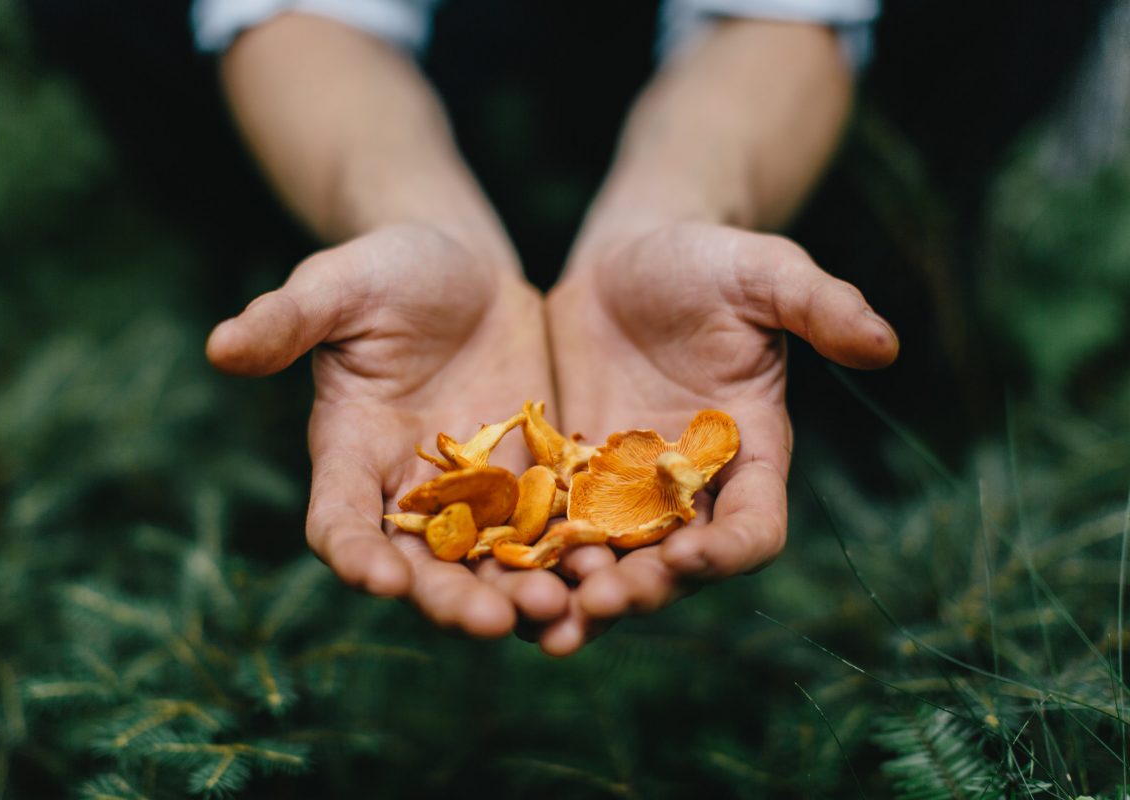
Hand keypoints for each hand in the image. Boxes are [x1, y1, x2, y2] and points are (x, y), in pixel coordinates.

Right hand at [207, 224, 571, 637]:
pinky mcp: (530, 482)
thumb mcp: (337, 286)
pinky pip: (548, 532)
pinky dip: (570, 559)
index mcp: (349, 453)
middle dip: (449, 598)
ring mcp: (472, 494)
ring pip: (490, 565)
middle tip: (486, 621)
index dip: (353, 553)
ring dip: (518, 595)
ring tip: (558, 611)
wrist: (463, 270)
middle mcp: (406, 491)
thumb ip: (287, 319)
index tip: (377, 578)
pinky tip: (602, 576)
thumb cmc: (386, 270)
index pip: (339, 520)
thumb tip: (217, 346)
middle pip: (421, 565)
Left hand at [541, 221, 898, 652]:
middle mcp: (691, 490)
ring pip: (609, 564)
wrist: (630, 258)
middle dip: (643, 589)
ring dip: (579, 596)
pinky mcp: (570, 478)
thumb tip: (888, 344)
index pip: (755, 527)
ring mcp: (627, 490)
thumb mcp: (764, 272)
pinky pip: (553, 533)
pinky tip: (493, 578)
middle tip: (600, 600)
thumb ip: (819, 306)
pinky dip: (531, 562)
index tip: (692, 557)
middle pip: (675, 566)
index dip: (731, 551)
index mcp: (749, 455)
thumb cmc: (707, 261)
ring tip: (540, 617)